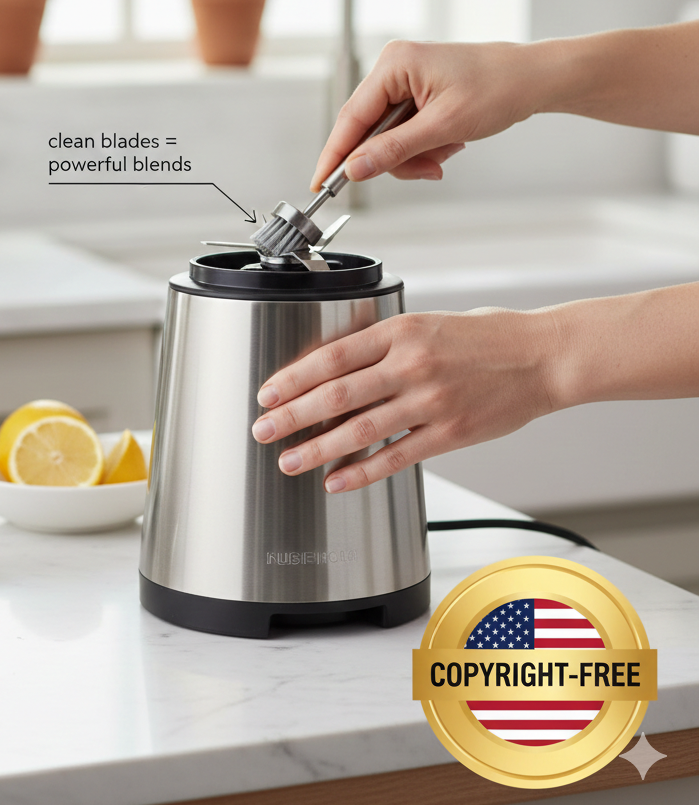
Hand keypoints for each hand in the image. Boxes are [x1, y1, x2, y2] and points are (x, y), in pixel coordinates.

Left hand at [250, 308, 559, 493]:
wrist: (542, 357)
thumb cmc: (485, 337)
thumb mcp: (426, 323)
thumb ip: (383, 344)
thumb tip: (335, 368)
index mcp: (401, 331)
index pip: (332, 357)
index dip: (293, 378)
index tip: (268, 392)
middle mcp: (412, 365)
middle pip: (336, 395)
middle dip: (291, 416)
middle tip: (262, 430)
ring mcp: (430, 402)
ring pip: (359, 431)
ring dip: (317, 449)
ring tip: (288, 460)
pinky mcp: (449, 434)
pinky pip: (394, 457)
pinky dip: (361, 472)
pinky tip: (336, 481)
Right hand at [310, 40, 539, 190]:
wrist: (534, 79)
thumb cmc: (499, 87)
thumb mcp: (443, 126)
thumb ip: (394, 150)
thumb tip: (356, 169)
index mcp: (394, 64)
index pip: (351, 117)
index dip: (335, 155)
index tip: (321, 184)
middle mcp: (394, 68)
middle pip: (368, 130)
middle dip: (394, 158)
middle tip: (423, 170)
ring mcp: (405, 80)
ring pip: (386, 137)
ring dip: (413, 155)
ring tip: (445, 153)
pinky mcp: (416, 92)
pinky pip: (403, 131)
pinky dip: (422, 146)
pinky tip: (448, 144)